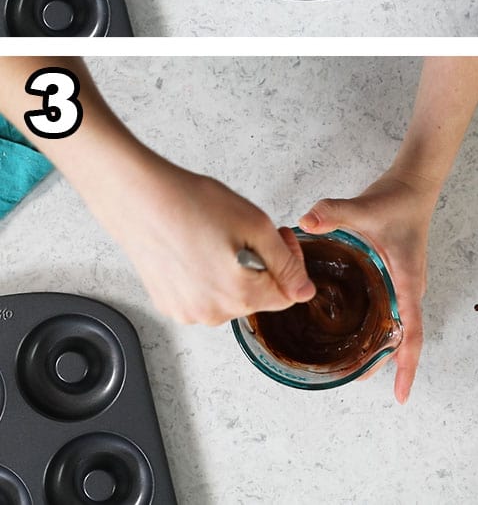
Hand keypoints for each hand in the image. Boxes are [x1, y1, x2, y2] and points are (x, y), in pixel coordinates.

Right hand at [89, 158, 314, 324]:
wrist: (138, 199)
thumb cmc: (191, 204)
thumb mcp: (255, 226)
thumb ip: (285, 264)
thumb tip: (304, 291)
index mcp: (238, 295)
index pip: (288, 295)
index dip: (290, 263)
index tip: (280, 238)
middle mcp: (211, 313)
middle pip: (260, 297)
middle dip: (265, 266)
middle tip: (250, 232)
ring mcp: (186, 312)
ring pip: (232, 298)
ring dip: (238, 272)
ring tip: (221, 238)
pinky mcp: (168, 304)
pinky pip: (205, 296)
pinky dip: (211, 276)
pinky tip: (200, 249)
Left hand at [299, 168, 438, 403]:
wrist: (414, 185)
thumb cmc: (397, 199)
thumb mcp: (365, 207)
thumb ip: (334, 212)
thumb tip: (307, 221)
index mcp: (408, 281)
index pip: (413, 332)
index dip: (408, 366)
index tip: (400, 395)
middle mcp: (410, 289)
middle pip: (404, 338)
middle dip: (387, 365)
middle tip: (358, 382)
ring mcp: (405, 285)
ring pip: (399, 328)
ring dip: (383, 349)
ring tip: (353, 366)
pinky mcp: (397, 279)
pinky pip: (393, 314)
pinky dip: (380, 331)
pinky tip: (357, 334)